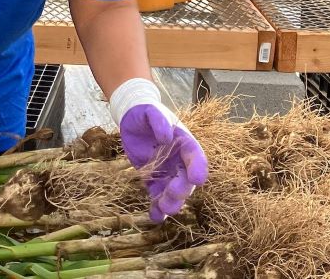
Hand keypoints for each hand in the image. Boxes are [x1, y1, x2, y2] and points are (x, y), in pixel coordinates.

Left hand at [109, 79, 207, 221]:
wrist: (131, 117)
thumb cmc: (145, 111)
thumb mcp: (151, 111)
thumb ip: (159, 121)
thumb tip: (167, 137)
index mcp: (183, 142)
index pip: (195, 156)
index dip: (198, 167)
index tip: (197, 179)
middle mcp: (178, 160)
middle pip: (185, 179)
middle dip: (182, 189)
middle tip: (173, 195)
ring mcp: (166, 171)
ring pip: (173, 192)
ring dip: (171, 202)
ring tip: (164, 210)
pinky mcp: (152, 178)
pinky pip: (157, 195)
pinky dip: (157, 208)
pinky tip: (155, 217)